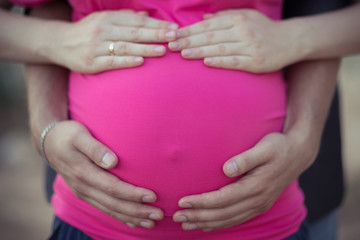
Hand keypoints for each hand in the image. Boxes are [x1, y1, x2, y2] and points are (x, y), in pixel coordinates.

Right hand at [44, 120, 163, 228]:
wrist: (49, 143)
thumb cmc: (68, 134)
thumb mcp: (78, 135)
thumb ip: (95, 148)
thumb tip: (112, 162)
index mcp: (83, 173)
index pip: (112, 188)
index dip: (132, 194)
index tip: (152, 196)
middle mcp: (83, 187)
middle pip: (114, 204)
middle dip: (137, 210)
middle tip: (158, 214)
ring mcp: (83, 193)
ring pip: (110, 210)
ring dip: (131, 217)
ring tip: (151, 222)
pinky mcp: (86, 194)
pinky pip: (104, 209)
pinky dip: (120, 216)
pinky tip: (134, 222)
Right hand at [51, 10, 177, 72]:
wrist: (59, 43)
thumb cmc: (87, 31)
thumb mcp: (103, 19)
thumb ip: (124, 18)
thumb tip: (147, 16)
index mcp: (108, 18)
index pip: (136, 21)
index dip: (156, 25)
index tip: (173, 28)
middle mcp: (103, 30)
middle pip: (134, 33)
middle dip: (156, 34)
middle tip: (173, 37)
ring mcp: (97, 47)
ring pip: (125, 46)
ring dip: (145, 48)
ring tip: (162, 51)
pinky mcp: (92, 62)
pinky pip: (112, 61)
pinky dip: (127, 61)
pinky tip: (140, 61)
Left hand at [169, 9, 298, 72]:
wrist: (291, 41)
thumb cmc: (264, 28)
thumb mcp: (246, 16)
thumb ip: (225, 16)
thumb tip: (204, 17)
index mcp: (238, 19)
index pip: (209, 25)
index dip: (190, 30)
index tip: (175, 35)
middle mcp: (243, 31)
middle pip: (211, 36)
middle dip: (189, 41)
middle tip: (172, 46)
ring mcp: (249, 47)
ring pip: (220, 48)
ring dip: (199, 51)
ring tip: (183, 54)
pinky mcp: (255, 62)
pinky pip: (234, 61)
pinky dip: (219, 62)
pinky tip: (206, 62)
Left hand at [173, 132, 317, 230]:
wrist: (298, 154)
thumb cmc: (278, 147)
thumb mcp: (265, 147)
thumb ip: (246, 159)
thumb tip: (226, 169)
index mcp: (256, 186)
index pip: (223, 199)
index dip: (202, 202)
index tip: (183, 201)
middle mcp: (257, 200)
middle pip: (222, 213)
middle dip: (198, 216)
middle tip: (177, 216)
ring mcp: (259, 205)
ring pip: (228, 220)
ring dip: (206, 223)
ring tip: (186, 224)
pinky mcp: (259, 205)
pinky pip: (236, 220)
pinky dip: (220, 224)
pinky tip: (207, 225)